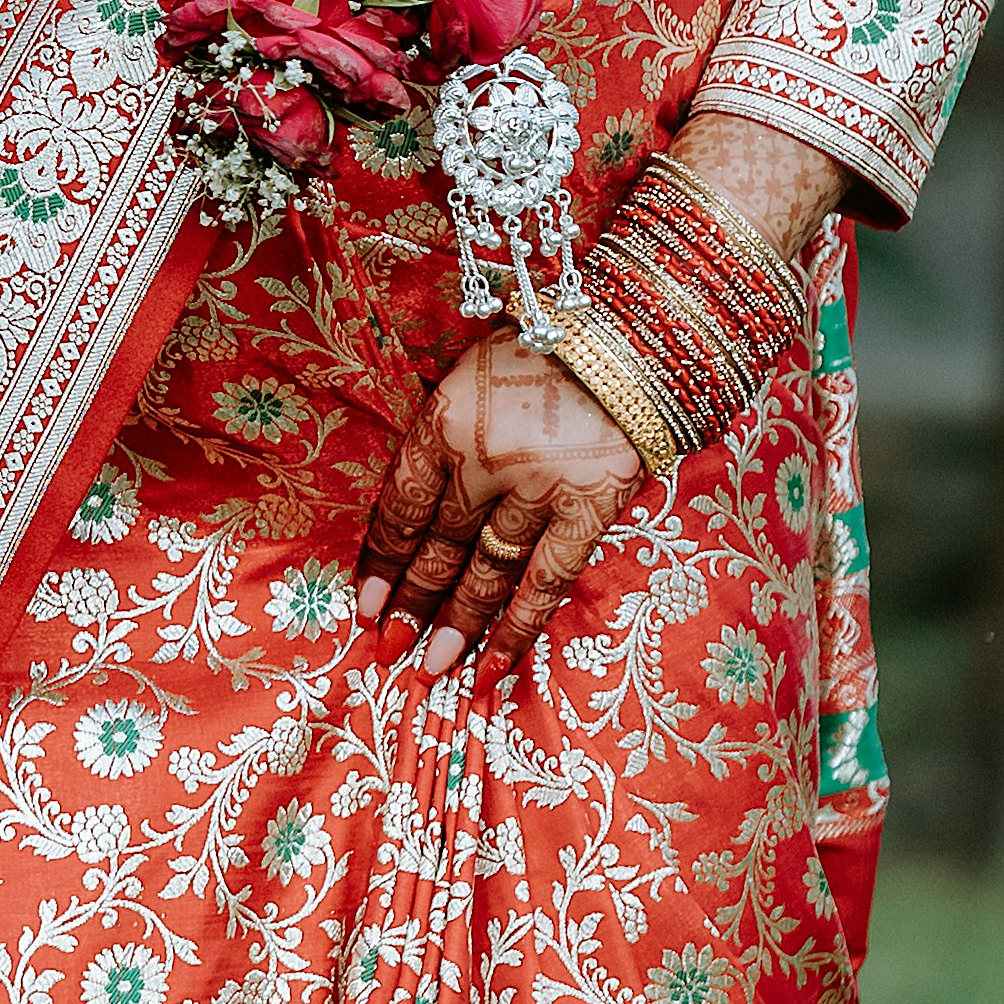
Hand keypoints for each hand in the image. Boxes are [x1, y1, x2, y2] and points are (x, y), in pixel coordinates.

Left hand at [356, 343, 647, 664]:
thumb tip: (421, 497)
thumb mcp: (473, 371)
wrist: (639, 334)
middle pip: (438, 542)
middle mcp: (483, 460)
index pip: (400, 503)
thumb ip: (447, 431)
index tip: (364, 600)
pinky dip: (517, 630)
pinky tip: (491, 669)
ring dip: (454, 623)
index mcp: (446, 418)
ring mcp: (538, 491)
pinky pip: (545, 583)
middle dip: (410, 599)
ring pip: (484, 571)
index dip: (380, 557)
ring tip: (428, 667)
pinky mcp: (588, 511)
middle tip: (386, 646)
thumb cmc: (548, 344)